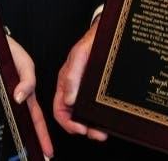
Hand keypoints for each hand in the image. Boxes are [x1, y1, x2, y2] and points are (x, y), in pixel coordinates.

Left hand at [7, 35, 53, 157]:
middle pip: (22, 124)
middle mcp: (14, 98)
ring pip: (7, 120)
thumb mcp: (24, 62)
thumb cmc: (10, 50)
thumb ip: (26, 80)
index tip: (48, 153)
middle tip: (35, 159)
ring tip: (14, 154)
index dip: (42, 136)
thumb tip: (20, 98)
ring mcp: (1, 98)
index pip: (36, 119)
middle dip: (29, 142)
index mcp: (26, 93)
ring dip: (11, 135)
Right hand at [53, 22, 108, 140]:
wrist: (107, 32)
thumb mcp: (80, 55)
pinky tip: (107, 119)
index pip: (59, 109)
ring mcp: (86, 90)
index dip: (67, 123)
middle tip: (97, 134)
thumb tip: (69, 100)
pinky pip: (96, 107)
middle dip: (83, 128)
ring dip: (93, 125)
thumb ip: (72, 75)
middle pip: (73, 116)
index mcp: (65, 82)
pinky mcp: (97, 90)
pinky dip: (100, 117)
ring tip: (103, 130)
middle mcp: (74, 89)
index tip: (80, 129)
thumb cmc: (91, 41)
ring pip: (86, 114)